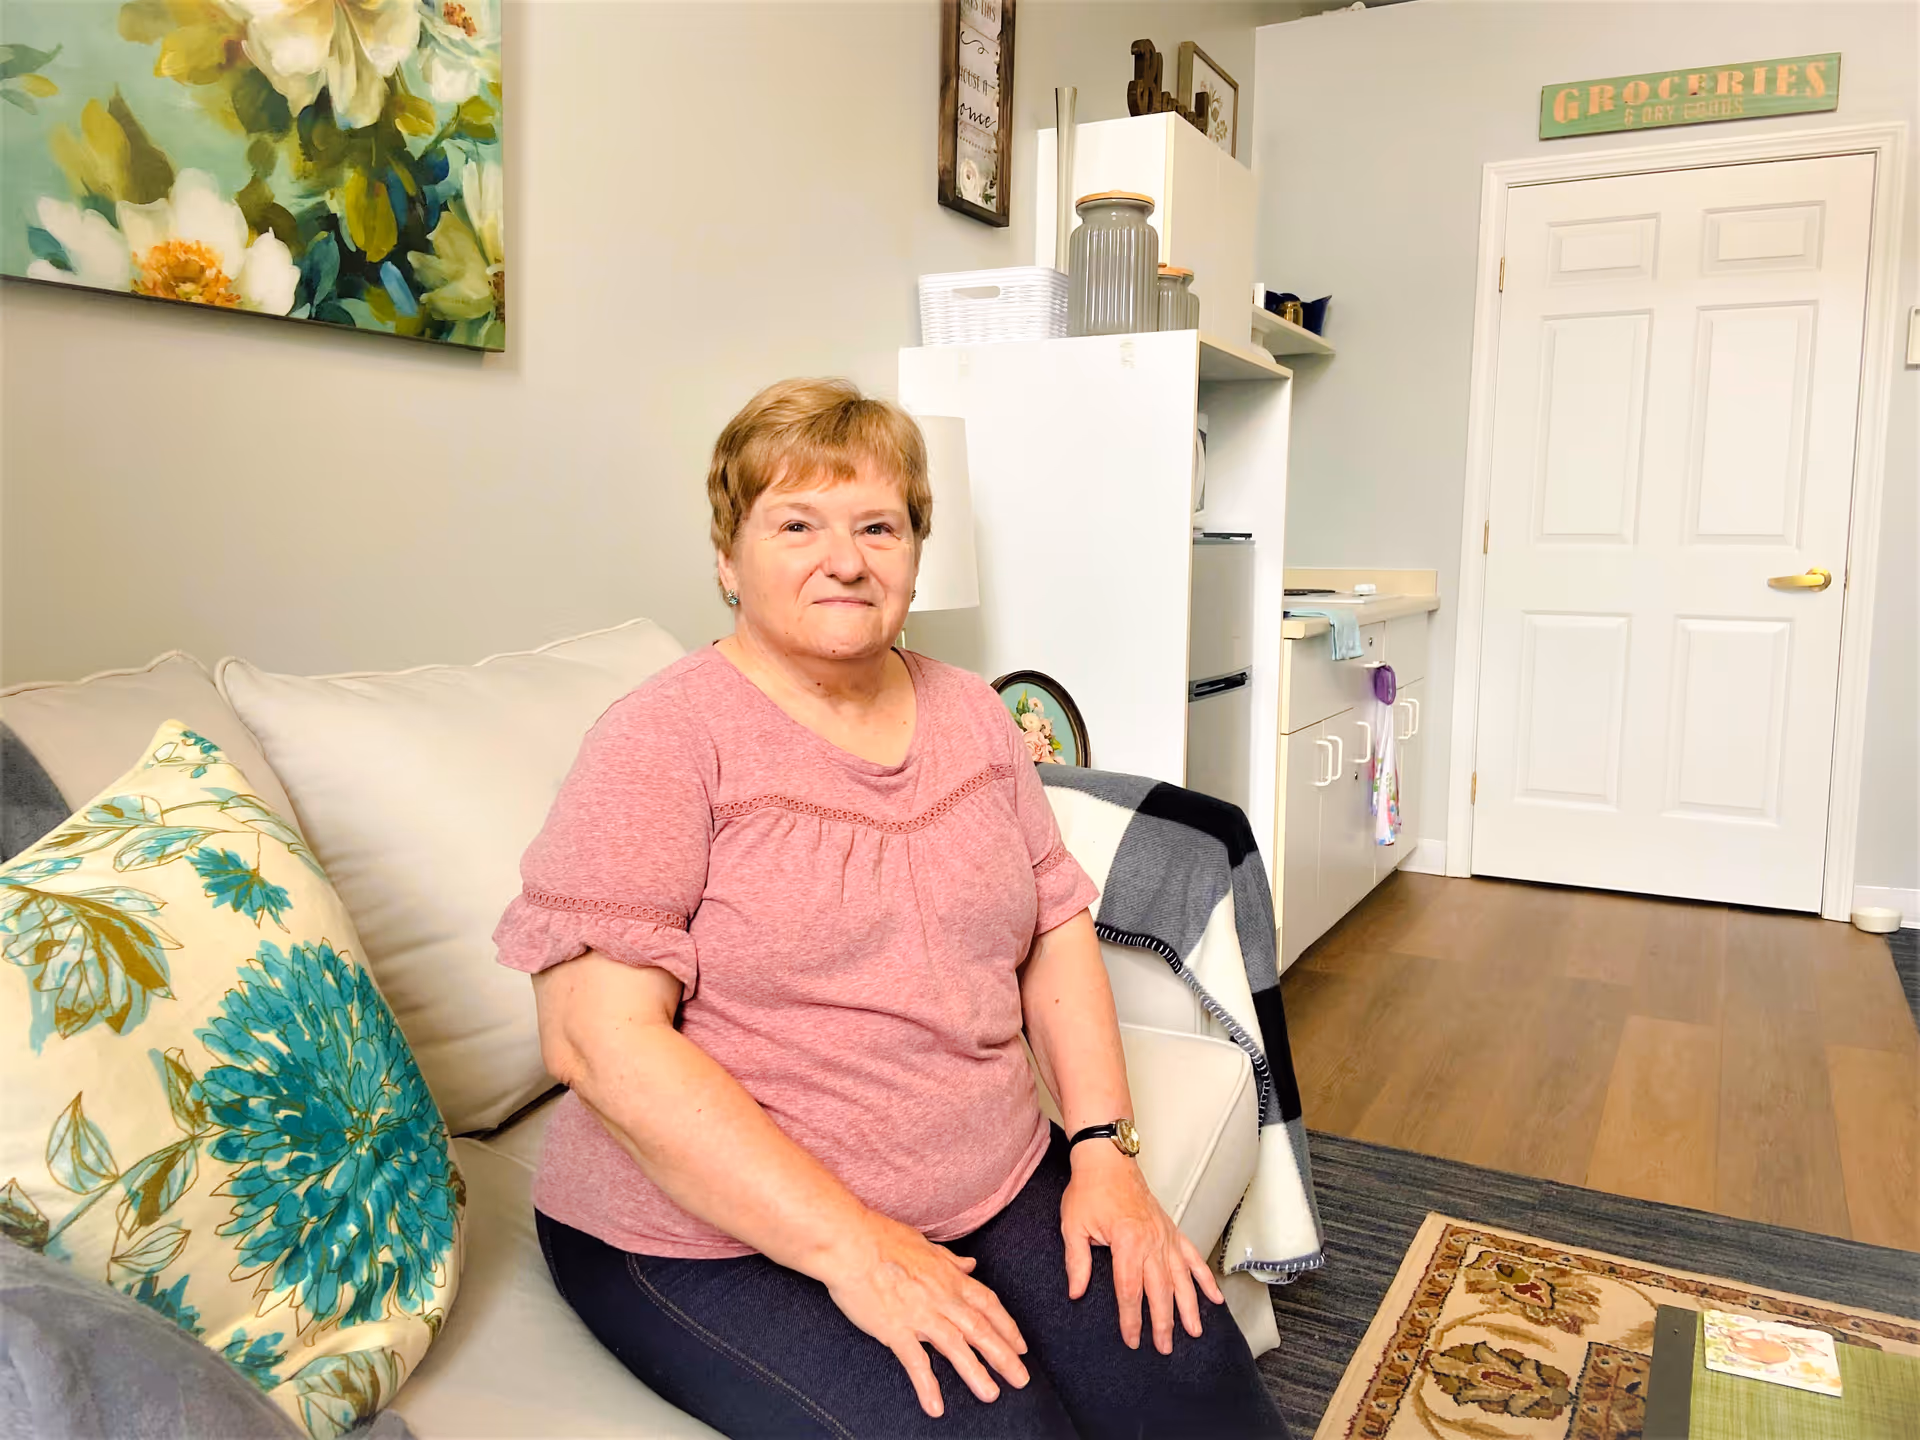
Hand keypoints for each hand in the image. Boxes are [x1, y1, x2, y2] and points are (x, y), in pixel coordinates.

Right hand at [818, 1212, 1029, 1417]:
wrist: (848, 1241)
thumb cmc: (881, 1236)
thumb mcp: (923, 1244)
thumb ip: (949, 1260)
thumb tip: (970, 1265)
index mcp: (949, 1277)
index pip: (987, 1305)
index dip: (1007, 1326)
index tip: (1020, 1345)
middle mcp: (941, 1297)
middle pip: (981, 1330)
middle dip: (1004, 1356)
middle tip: (1021, 1379)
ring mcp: (919, 1315)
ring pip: (957, 1347)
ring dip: (976, 1373)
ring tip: (991, 1394)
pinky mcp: (895, 1329)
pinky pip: (916, 1362)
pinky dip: (927, 1386)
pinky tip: (936, 1407)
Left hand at [1060, 1143, 1225, 1352]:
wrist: (1107, 1159)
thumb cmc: (1089, 1189)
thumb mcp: (1073, 1226)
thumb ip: (1077, 1262)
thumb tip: (1077, 1292)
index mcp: (1127, 1242)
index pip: (1129, 1290)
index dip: (1131, 1319)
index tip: (1132, 1340)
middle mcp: (1152, 1241)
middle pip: (1160, 1290)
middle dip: (1163, 1322)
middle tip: (1165, 1347)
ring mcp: (1165, 1235)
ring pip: (1182, 1278)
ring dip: (1189, 1306)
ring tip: (1194, 1331)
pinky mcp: (1171, 1230)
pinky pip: (1192, 1256)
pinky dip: (1204, 1277)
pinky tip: (1214, 1296)